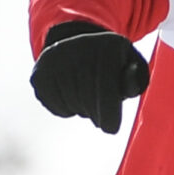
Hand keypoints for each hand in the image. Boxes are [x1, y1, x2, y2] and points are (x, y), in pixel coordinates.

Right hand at [31, 22, 150, 133]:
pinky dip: (67, 110)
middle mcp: (77, 46)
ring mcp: (54, 59)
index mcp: (107, 44)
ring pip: (72, 102)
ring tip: (89, 100)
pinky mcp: (39, 74)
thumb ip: (134, 79)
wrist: (80, 49)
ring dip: (84, 111)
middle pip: (88, 96)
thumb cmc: (114, 66)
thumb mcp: (130, 68)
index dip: (109, 110)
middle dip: (99, 115)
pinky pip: (56, 106)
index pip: (106, 84)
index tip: (112, 130)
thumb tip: (132, 75)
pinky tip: (73, 97)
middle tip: (105, 122)